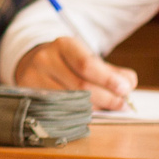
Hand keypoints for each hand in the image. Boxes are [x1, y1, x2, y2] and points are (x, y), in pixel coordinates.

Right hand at [15, 36, 137, 109]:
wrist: (35, 64)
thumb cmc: (69, 64)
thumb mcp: (89, 59)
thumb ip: (112, 71)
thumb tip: (128, 84)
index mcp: (63, 45)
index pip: (87, 64)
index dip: (108, 79)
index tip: (125, 90)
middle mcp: (45, 58)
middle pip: (81, 85)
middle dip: (106, 97)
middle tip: (122, 105)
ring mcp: (34, 77)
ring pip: (70, 101)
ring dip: (95, 108)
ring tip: (108, 108)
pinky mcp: (29, 93)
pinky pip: (58, 110)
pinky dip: (78, 114)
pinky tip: (89, 113)